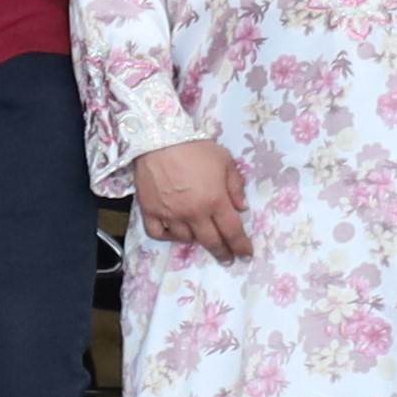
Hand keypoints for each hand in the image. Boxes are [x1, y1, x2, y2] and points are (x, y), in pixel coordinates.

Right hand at [130, 139, 251, 260]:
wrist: (159, 138)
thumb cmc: (195, 147)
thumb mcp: (225, 161)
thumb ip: (235, 186)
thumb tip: (242, 208)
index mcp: (215, 200)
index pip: (232, 231)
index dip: (241, 245)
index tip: (246, 255)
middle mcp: (193, 212)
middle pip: (211, 241)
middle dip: (222, 252)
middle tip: (227, 259)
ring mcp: (170, 214)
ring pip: (185, 239)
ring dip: (195, 240)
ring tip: (199, 235)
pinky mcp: (150, 210)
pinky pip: (158, 233)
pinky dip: (167, 236)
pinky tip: (173, 232)